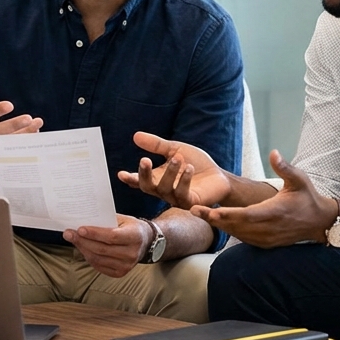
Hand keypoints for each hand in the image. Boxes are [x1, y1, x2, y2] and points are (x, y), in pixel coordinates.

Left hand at [63, 214, 150, 277]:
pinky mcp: (120, 273)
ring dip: (83, 249)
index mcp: (134, 237)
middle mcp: (132, 253)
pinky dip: (88, 257)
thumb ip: (106, 221)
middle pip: (102, 249)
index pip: (111, 237)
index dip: (94, 234)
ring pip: (98, 259)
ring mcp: (126, 266)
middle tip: (69, 233)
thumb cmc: (131, 227)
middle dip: (83, 241)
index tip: (79, 229)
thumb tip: (84, 220)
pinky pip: (99, 266)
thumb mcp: (123, 219)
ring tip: (73, 240)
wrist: (146, 242)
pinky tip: (83, 248)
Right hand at [116, 132, 230, 208]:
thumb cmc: (195, 163)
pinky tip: (189, 168)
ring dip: (170, 173)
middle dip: (144, 174)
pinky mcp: (190, 203)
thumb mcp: (175, 150)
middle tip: (144, 160)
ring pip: (165, 189)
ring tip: (178, 159)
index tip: (121, 174)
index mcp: (157, 178)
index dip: (130, 178)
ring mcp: (176, 198)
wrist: (219, 176)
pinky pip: (183, 194)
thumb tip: (135, 136)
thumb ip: (156, 145)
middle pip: (148, 187)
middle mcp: (163, 190)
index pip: (140, 180)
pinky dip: (184, 181)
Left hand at [191, 151, 334, 247]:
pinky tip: (218, 222)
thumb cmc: (307, 197)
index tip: (209, 211)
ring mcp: (267, 239)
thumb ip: (285, 167)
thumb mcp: (299, 179)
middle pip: (236, 226)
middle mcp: (269, 229)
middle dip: (214, 219)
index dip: (226, 214)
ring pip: (238, 234)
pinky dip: (230, 231)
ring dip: (219, 225)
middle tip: (193, 210)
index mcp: (274, 212)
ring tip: (200, 214)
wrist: (320, 222)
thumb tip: (273, 153)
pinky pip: (244, 238)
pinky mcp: (266, 244)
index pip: (246, 215)